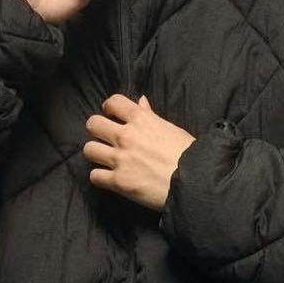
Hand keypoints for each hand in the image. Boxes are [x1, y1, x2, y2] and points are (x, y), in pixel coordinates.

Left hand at [83, 95, 195, 211]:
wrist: (194, 182)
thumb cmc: (188, 154)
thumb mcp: (171, 128)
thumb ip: (150, 115)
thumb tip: (140, 101)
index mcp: (141, 120)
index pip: (114, 102)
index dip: (109, 106)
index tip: (111, 114)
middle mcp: (126, 136)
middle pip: (93, 124)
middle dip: (96, 129)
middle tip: (104, 136)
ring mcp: (120, 159)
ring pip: (89, 149)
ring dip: (95, 153)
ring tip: (104, 158)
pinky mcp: (118, 181)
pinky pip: (94, 176)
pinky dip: (99, 177)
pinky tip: (108, 177)